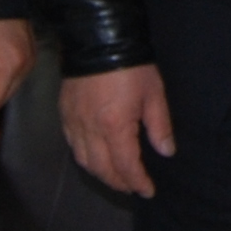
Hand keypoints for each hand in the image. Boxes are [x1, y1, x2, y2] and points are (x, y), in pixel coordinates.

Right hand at [62, 64, 175, 199]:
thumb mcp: (154, 94)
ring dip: (100, 174)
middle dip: (119, 183)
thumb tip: (166, 152)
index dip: (138, 182)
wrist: (98, 40)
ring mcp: (74, 122)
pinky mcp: (64, 114)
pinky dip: (84, 157)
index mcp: (114, 126)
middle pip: (102, 169)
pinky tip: (94, 157)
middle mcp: (90, 130)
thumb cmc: (131, 66)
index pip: (126, 166)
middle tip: (133, 187)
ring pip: (83, 161)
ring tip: (116, 177)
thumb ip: (160, 126)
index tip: (148, 191)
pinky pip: (72, 145)